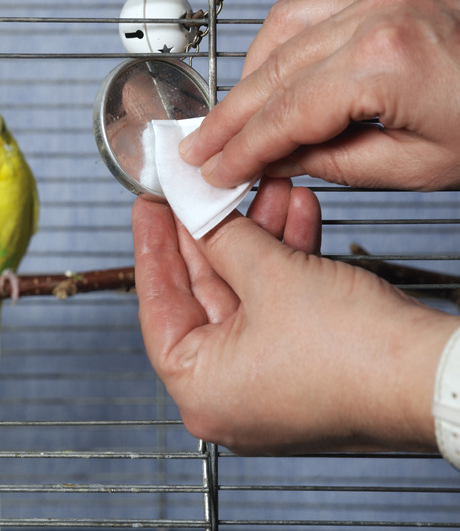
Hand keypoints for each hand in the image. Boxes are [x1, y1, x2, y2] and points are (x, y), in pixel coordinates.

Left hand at [132, 177, 458, 454]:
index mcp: (199, 389)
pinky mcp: (300, 365)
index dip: (152, 246)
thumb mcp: (271, 277)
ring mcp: (265, 381)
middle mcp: (226, 393)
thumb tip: (195, 212)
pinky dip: (285, 260)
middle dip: (212, 232)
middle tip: (200, 190)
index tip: (149, 207)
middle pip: (204, 294)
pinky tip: (294, 213)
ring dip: (257, 236)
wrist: (436, 375)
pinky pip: (277, 304)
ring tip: (263, 186)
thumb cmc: (355, 352)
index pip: (158, 305)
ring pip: (246, 292)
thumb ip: (222, 238)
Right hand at [179, 0, 459, 190]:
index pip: (286, 114)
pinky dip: (273, 47)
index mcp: (386, 63)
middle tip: (198, 152)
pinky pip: (304, 13)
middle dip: (228, 120)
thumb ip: (330, 163)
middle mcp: (376, 18)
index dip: (242, 148)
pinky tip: (262, 77)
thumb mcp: (415, 167)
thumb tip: (274, 161)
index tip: (212, 172)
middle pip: (272, 75)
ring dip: (245, 84)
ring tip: (227, 124)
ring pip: (278, 38)